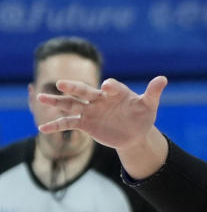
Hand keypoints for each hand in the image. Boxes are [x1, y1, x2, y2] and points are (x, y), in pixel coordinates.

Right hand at [37, 75, 167, 151]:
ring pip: (71, 104)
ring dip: (56, 102)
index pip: (112, 87)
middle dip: (74, 87)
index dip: (111, 87)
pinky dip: (56, 126)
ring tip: (39, 97)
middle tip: (62, 83)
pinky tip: (42, 128)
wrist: (134, 133)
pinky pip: (68, 123)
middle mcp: (99, 99)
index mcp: (115, 92)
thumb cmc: (141, 116)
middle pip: (84, 91)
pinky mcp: (86, 124)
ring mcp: (90, 111)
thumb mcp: (149, 106)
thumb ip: (153, 93)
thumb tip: (163, 78)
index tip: (108, 87)